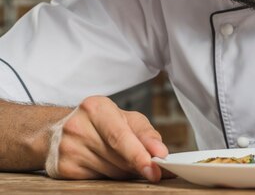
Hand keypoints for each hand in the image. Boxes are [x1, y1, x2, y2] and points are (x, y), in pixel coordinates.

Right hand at [44, 95, 167, 181]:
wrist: (58, 130)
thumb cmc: (100, 122)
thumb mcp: (126, 119)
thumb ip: (146, 134)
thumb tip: (160, 153)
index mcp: (96, 108)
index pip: (120, 137)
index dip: (138, 155)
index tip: (154, 169)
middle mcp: (78, 127)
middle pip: (117, 157)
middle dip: (138, 165)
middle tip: (153, 169)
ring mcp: (68, 149)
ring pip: (110, 172)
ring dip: (126, 172)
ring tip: (126, 162)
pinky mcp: (63, 168)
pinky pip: (98, 180)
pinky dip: (111, 177)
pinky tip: (109, 166)